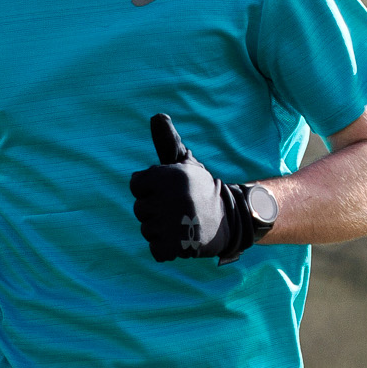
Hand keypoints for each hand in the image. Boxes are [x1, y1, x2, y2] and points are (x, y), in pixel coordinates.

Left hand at [129, 115, 256, 263]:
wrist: (230, 219)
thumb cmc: (200, 190)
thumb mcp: (186, 164)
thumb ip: (167, 142)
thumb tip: (157, 116)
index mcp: (171, 175)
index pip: (136, 184)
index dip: (150, 189)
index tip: (170, 190)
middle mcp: (173, 197)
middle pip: (139, 209)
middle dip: (155, 212)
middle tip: (179, 209)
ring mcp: (175, 223)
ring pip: (147, 230)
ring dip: (161, 231)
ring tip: (182, 224)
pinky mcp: (178, 246)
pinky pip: (156, 251)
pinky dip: (167, 250)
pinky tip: (182, 240)